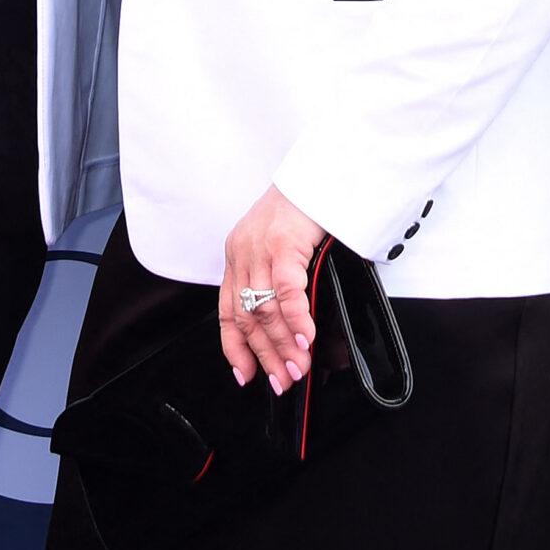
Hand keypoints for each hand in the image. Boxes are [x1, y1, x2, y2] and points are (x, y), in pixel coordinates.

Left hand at [218, 186, 321, 394]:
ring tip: (297, 369)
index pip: (228, 312)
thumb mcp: (280, 240)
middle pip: (247, 318)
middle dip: (265, 356)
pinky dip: (297, 321)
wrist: (321, 167)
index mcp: (238, 255)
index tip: (245, 375)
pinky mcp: (283, 244)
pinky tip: (306, 340)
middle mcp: (242, 253)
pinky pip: (286, 293)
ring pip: (265, 311)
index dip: (235, 348)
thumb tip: (291, 320)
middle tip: (283, 381)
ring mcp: (260, 249)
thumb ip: (276, 275)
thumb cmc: (306, 203)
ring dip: (284, 347)